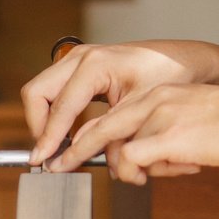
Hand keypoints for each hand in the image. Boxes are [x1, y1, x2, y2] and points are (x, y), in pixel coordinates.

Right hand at [24, 40, 218, 162]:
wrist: (182, 59)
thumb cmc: (169, 77)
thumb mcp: (140, 110)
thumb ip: (109, 134)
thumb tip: (85, 159)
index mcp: (96, 64)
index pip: (60, 106)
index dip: (49, 138)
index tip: (43, 161)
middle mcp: (81, 57)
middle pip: (36, 92)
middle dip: (39, 126)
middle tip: (49, 154)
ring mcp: (78, 58)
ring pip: (41, 91)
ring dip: (45, 120)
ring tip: (58, 148)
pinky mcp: (80, 66)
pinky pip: (54, 90)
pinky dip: (54, 113)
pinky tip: (68, 134)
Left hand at [43, 83, 218, 184]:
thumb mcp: (199, 122)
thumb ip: (170, 136)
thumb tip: (153, 161)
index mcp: (160, 94)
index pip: (109, 115)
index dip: (84, 138)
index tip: (68, 154)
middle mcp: (153, 100)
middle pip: (97, 128)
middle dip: (71, 153)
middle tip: (50, 168)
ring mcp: (158, 117)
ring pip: (117, 151)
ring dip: (129, 171)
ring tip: (162, 171)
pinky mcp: (167, 136)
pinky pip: (134, 162)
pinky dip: (145, 174)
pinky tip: (183, 167)